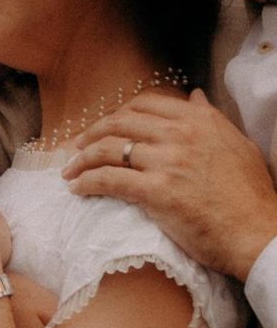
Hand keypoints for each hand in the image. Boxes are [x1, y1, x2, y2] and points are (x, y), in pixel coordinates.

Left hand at [61, 89, 276, 280]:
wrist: (257, 232)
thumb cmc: (250, 195)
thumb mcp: (236, 143)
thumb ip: (211, 117)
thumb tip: (194, 95)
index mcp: (197, 119)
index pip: (143, 104)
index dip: (116, 115)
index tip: (103, 128)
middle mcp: (180, 134)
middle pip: (119, 123)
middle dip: (90, 134)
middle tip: (75, 147)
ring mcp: (167, 161)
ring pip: (109, 149)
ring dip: (81, 159)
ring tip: (69, 171)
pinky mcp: (156, 191)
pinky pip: (109, 179)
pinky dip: (87, 182)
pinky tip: (77, 188)